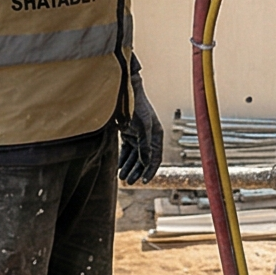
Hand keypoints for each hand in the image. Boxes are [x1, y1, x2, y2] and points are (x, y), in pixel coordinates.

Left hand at [118, 62, 164, 184]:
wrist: (124, 92)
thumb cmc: (136, 106)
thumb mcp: (143, 126)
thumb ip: (145, 145)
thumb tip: (147, 161)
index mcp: (156, 134)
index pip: (155, 157)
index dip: (150, 170)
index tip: (143, 181)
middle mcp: (149, 135)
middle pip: (144, 158)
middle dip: (137, 171)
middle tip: (129, 182)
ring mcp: (138, 134)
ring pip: (135, 155)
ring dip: (129, 167)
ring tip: (122, 177)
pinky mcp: (127, 132)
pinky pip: (126, 150)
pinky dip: (123, 159)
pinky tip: (118, 167)